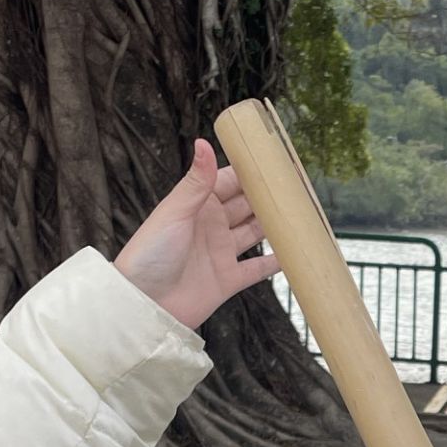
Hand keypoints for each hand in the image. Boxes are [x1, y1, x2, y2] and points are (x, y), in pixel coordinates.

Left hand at [114, 141, 279, 328]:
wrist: (145, 303)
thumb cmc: (151, 254)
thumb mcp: (175, 211)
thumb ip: (196, 182)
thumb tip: (204, 143)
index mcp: (198, 206)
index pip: (230, 181)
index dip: (251, 171)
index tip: (275, 160)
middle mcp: (212, 226)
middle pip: (247, 206)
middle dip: (269, 196)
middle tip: (297, 186)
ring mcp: (221, 253)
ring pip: (255, 234)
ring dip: (275, 225)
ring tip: (301, 213)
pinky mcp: (228, 280)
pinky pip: (257, 269)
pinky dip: (275, 262)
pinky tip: (294, 253)